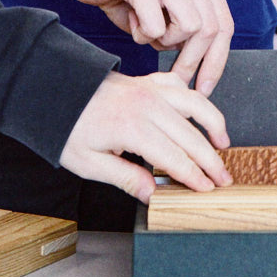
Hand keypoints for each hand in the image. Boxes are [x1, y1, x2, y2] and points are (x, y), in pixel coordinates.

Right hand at [58, 0, 233, 92]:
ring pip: (190, 27)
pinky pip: (156, 26)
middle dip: (192, 61)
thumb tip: (203, 69)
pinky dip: (142, 35)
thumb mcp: (165, 12)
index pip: (224, 22)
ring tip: (144, 29)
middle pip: (211, 29)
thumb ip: (186, 31)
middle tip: (174, 76)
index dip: (217, 60)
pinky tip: (130, 18)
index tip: (204, 87)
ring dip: (164, 43)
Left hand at [58, 71, 233, 200]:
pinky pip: (179, 85)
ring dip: (213, 124)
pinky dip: (194, 98)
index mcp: (132, 129)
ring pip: (194, 105)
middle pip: (190, 136)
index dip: (194, 176)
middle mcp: (146, 106)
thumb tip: (154, 195)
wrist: (53, 90)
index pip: (175, 157)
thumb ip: (126, 178)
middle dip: (210, 160)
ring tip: (223, 144)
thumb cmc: (68, 127)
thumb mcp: (90, 163)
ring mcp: (149, 90)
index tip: (207, 189)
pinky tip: (200, 112)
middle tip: (223, 179)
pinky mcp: (147, 81)